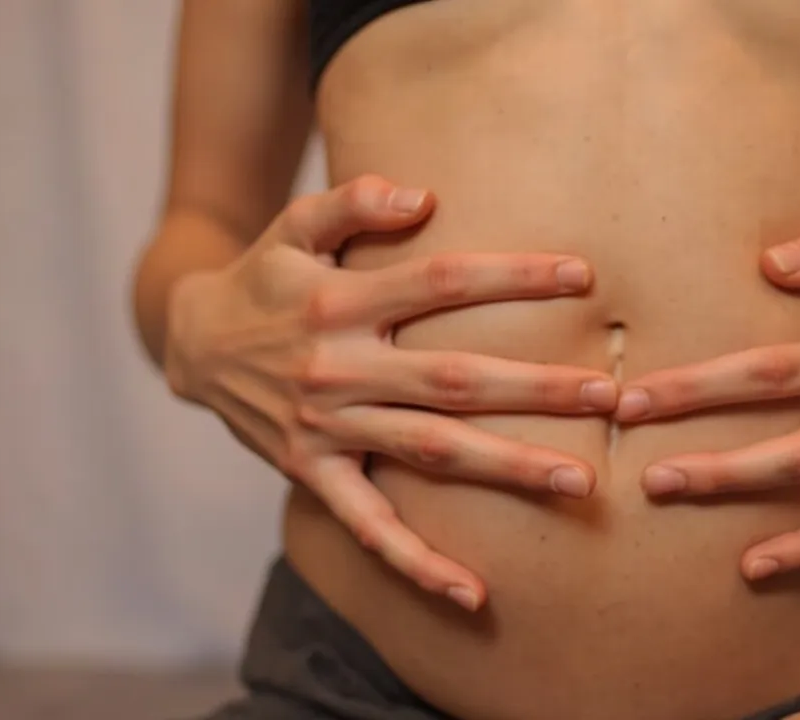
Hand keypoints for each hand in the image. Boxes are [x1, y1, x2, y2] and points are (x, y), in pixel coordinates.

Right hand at [165, 174, 617, 609]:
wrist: (191, 345)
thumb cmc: (265, 277)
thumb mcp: (294, 224)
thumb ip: (353, 201)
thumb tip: (423, 195)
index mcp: (341, 301)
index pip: (441, 281)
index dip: (514, 276)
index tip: (584, 275)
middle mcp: (337, 368)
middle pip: (453, 379)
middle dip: (535, 388)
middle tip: (609, 396)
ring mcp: (325, 428)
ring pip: (431, 452)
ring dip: (508, 468)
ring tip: (580, 481)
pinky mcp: (312, 473)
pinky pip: (369, 528)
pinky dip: (418, 564)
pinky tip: (475, 594)